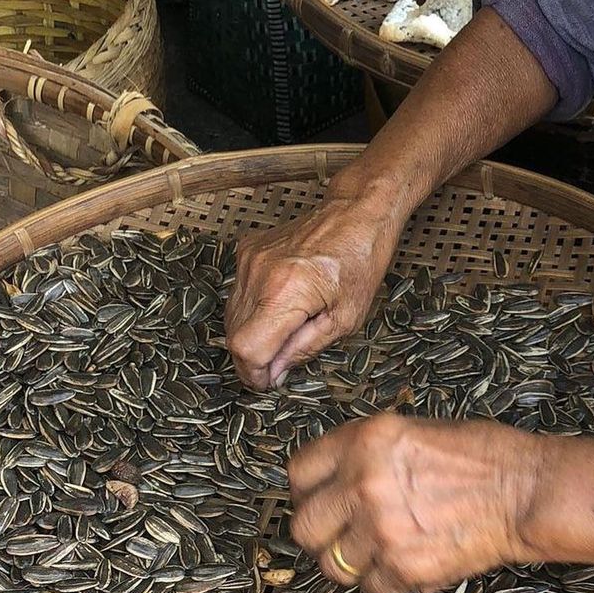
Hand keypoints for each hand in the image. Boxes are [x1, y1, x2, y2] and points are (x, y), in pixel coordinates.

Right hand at [225, 180, 402, 389]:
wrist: (356, 212)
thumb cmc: (361, 261)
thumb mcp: (346, 318)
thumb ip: (305, 348)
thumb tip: (275, 372)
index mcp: (287, 292)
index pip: (246, 348)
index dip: (254, 372)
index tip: (269, 380)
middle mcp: (261, 273)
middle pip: (234, 334)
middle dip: (254, 355)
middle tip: (282, 358)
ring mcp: (250, 258)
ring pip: (233, 314)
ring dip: (254, 330)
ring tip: (289, 324)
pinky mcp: (247, 248)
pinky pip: (238, 290)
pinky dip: (254, 304)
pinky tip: (282, 298)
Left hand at [288, 414, 546, 592]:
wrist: (523, 489)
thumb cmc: (479, 454)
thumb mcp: (411, 430)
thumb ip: (367, 451)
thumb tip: (334, 476)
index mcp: (367, 439)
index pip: (300, 470)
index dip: (306, 487)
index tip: (315, 495)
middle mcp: (365, 482)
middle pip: (304, 525)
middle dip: (320, 529)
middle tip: (341, 527)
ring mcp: (382, 528)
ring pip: (332, 564)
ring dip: (349, 558)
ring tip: (375, 545)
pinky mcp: (403, 567)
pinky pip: (368, 586)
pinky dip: (382, 578)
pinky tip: (403, 557)